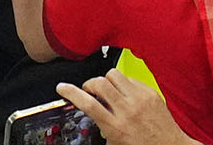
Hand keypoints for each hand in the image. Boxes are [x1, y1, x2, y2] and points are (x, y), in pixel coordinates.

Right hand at [55, 72, 198, 144]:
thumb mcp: (116, 143)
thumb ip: (103, 128)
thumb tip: (93, 114)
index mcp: (115, 126)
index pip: (88, 103)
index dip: (71, 92)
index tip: (62, 88)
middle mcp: (126, 110)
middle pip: (99, 83)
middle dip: (89, 83)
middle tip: (89, 90)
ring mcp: (139, 99)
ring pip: (113, 74)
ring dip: (106, 80)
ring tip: (108, 90)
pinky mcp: (150, 92)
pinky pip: (130, 78)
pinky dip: (123, 83)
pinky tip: (125, 93)